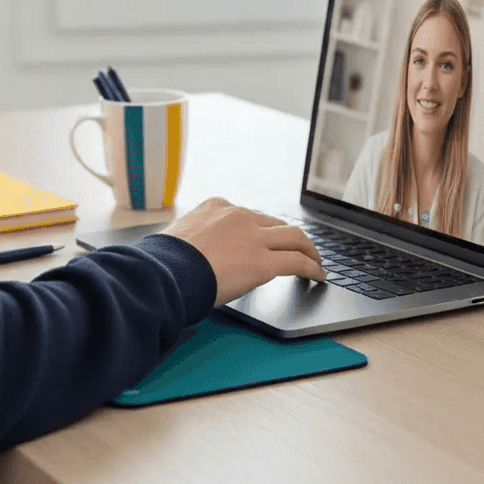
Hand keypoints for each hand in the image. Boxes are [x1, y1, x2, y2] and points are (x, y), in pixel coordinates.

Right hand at [160, 197, 325, 306]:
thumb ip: (197, 239)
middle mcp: (238, 215)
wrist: (166, 271)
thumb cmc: (165, 260)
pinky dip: (312, 268)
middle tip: (300, 250)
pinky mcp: (263, 262)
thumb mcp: (180, 237)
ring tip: (316, 262)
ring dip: (309, 250)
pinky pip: (297, 262)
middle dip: (290, 237)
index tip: (268, 240)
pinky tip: (318, 276)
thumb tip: (196, 254)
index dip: (263, 230)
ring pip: (294, 237)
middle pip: (276, 223)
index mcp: (216, 206)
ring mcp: (252, 236)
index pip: (249, 215)